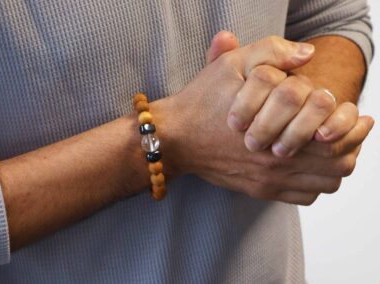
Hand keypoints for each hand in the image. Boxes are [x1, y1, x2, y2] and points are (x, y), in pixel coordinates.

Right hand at [150, 33, 372, 204]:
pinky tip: (311, 169)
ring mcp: (269, 180)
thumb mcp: (232, 65)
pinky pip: (304, 197)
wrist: (175, 137)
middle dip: (353, 146)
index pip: (335, 136)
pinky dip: (316, 185)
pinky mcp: (259, 191)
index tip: (361, 116)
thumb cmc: (202, 102)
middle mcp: (277, 160)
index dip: (354, 126)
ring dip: (336, 166)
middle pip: (337, 164)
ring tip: (335, 150)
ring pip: (325, 184)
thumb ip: (271, 53)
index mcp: (277, 128)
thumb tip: (307, 54)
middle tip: (351, 132)